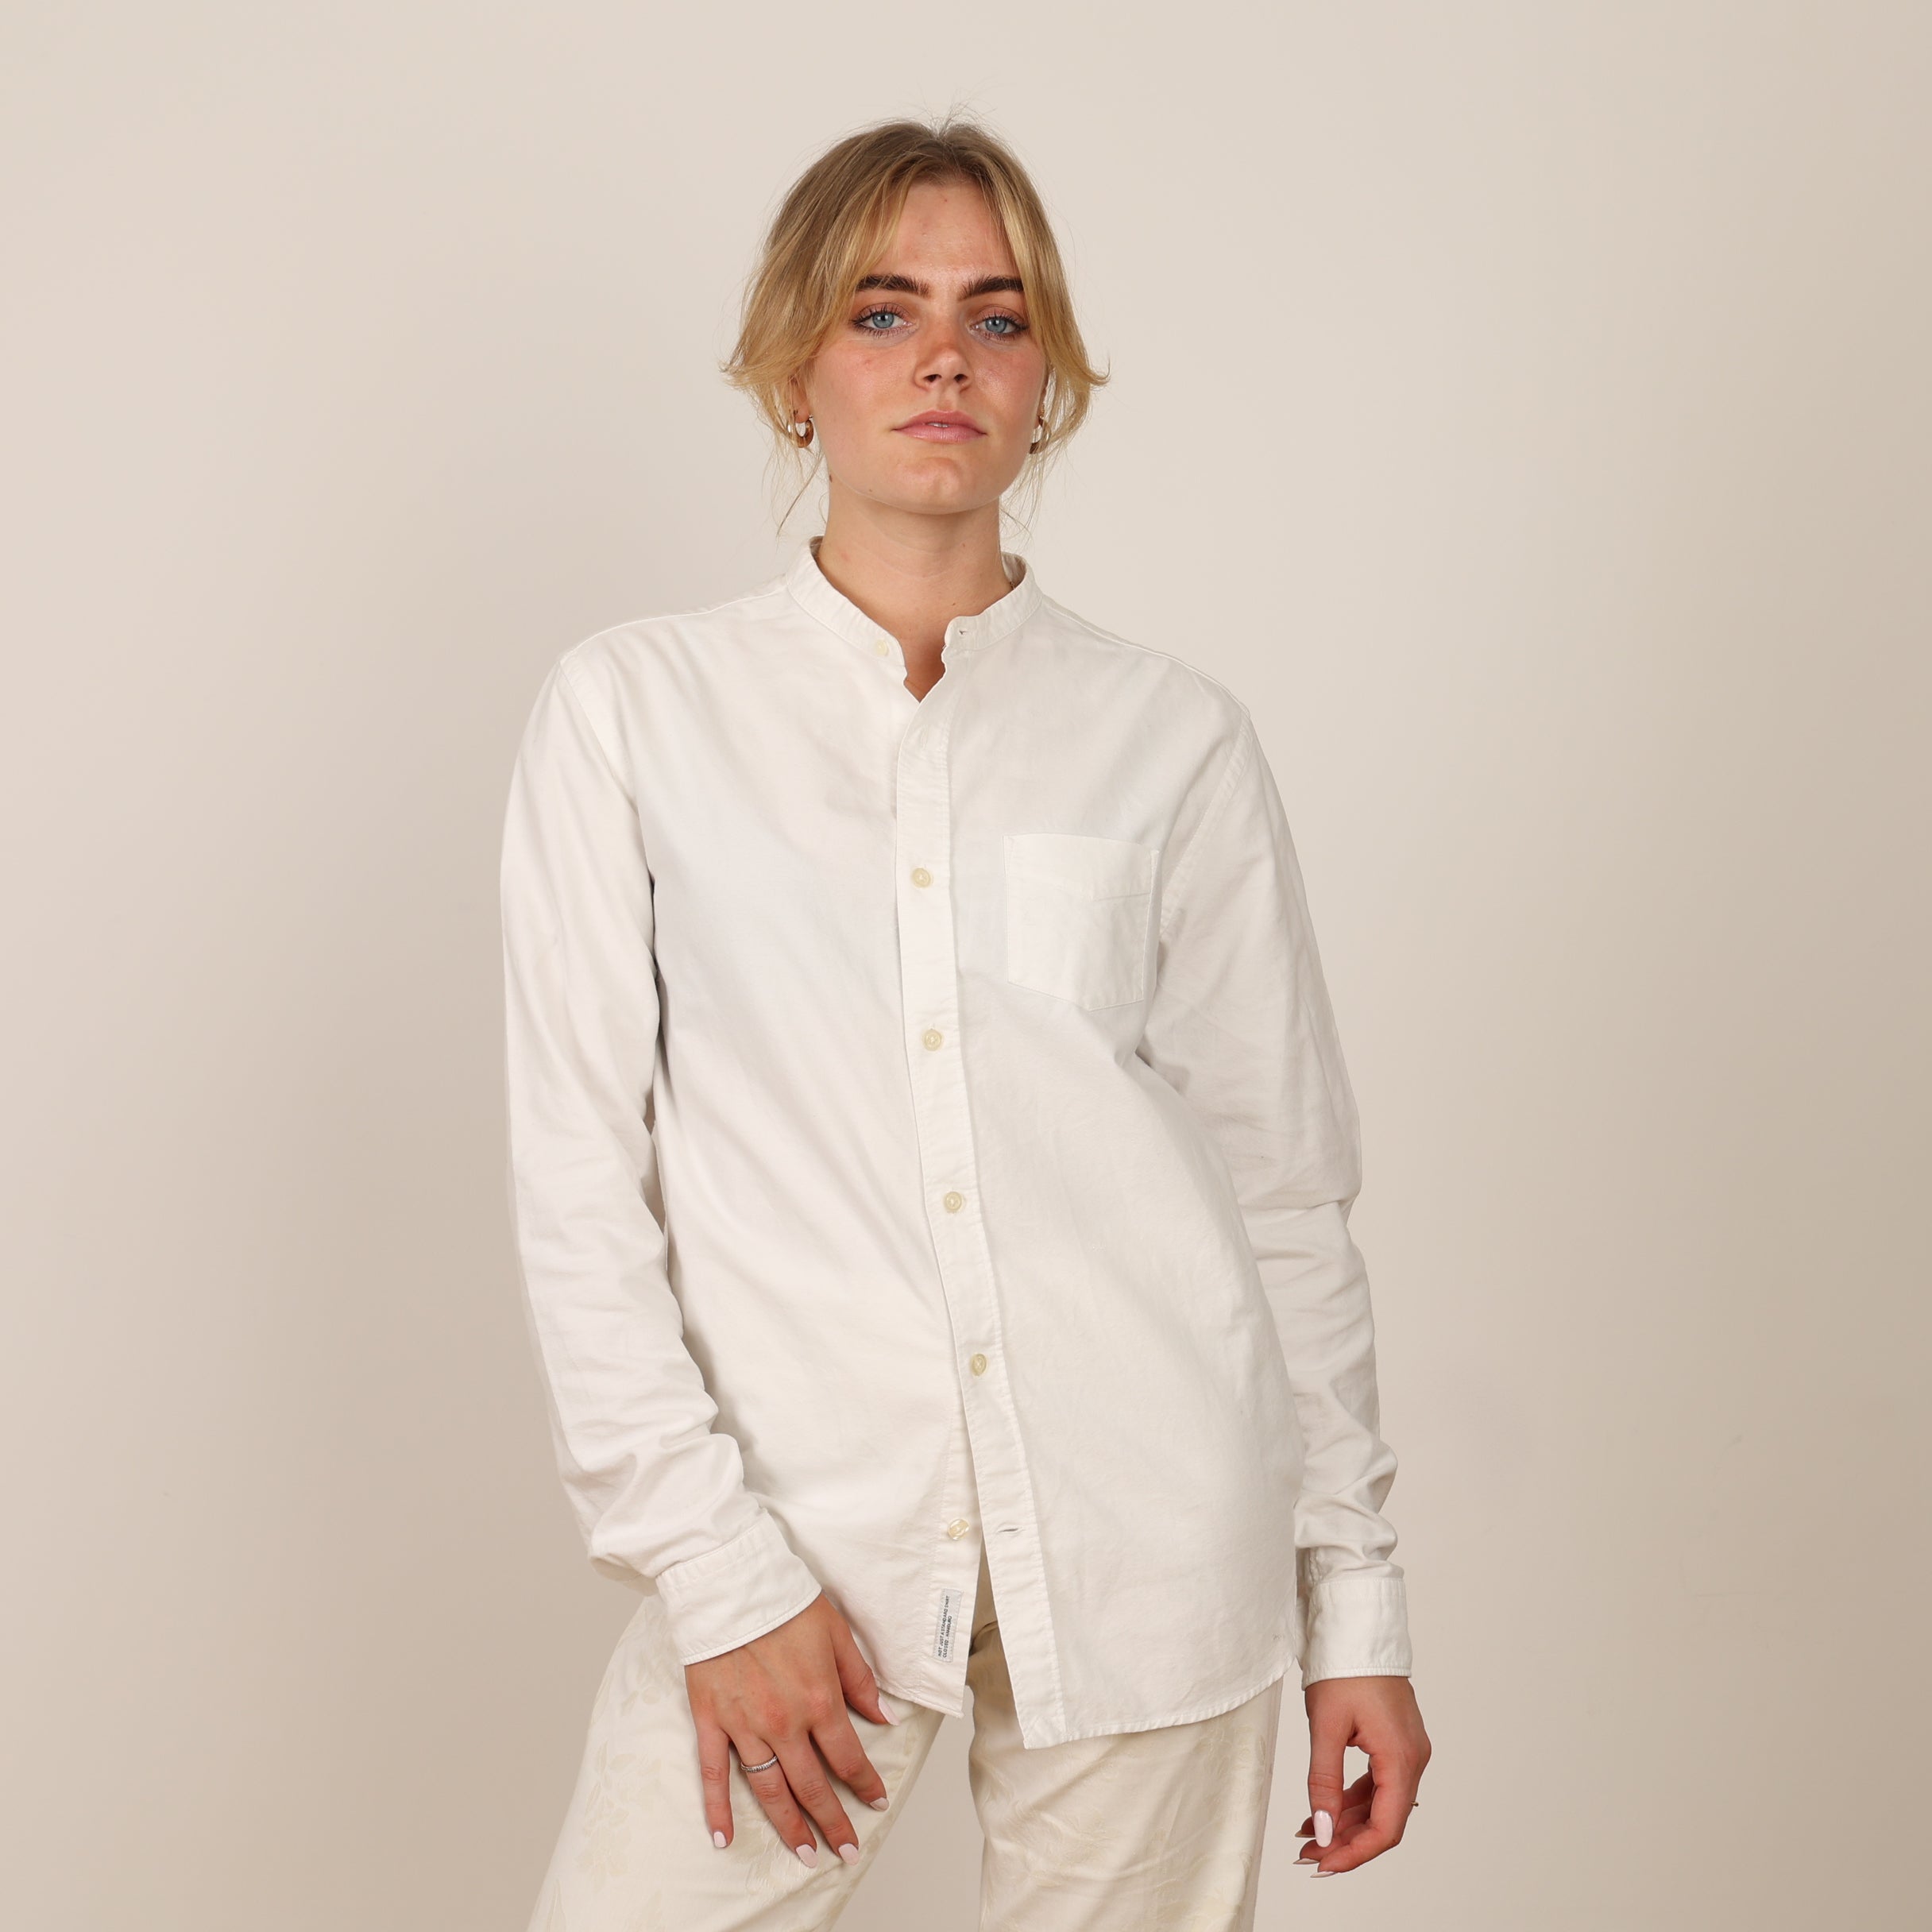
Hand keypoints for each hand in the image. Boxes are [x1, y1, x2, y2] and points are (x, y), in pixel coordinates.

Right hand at [685, 1591, 898, 1865]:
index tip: (876, 1802)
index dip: (865, 1783)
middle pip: (813, 1785)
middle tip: (846, 1851)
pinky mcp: (711, 1720)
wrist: (731, 1583)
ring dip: (790, 1826)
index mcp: (819, 1700)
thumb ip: (860, 1681)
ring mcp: (745, 1725)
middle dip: (833, 1822)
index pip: (848, 1757)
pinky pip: (714, 1774)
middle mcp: (784, 1722)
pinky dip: (717, 1809)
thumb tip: (885, 1717)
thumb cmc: (786, 1601)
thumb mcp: (837, 1634)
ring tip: (805, 1854)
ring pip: (771, 1790)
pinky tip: (725, 1838)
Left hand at [1294, 1675, 1429, 1875]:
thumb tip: (1323, 1830)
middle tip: (1309, 1854)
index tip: (1323, 1864)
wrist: (1358, 1629)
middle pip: (1384, 1820)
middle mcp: (1412, 1759)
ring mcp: (1407, 1750)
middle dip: (1347, 1841)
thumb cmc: (1345, 1669)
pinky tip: (1325, 1808)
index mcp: (1401, 1758)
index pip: (1385, 1828)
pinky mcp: (1395, 1742)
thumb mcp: (1326, 1728)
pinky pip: (1378, 1783)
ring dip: (1347, 1822)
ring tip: (1309, 1833)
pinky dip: (1352, 1799)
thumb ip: (1324, 1783)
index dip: (1355, 1853)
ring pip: (1380, 1803)